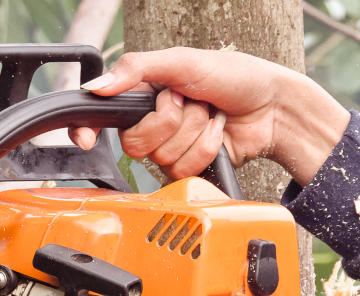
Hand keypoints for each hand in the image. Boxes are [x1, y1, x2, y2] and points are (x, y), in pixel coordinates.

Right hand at [68, 47, 349, 184]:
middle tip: (189, 102)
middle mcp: (154, 124)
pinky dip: (206, 147)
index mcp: (144, 95)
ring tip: (210, 115)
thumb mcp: (181, 61)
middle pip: (135, 143)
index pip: (102, 117)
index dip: (89, 130)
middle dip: (169, 121)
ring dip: (194, 131)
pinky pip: (184, 170)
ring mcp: (172, 148)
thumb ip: (136, 70)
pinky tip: (218, 133)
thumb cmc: (233, 76)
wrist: (272, 106)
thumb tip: (97, 87)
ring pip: (162, 157)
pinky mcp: (191, 168)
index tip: (87, 139)